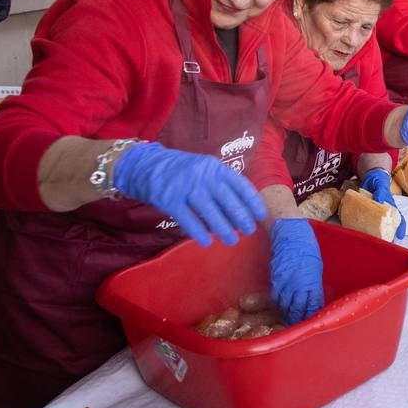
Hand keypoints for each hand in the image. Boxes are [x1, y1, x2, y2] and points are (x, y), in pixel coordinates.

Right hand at [112, 141, 263, 246]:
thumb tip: (241, 209)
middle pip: (226, 198)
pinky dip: (198, 231)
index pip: (239, 183)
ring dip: (223, 228)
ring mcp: (185, 186)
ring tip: (232, 240)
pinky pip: (187, 218)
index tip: (261, 215)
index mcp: (214, 167)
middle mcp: (202, 175)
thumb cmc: (182, 171)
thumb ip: (220, 184)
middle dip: (240, 217)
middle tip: (249, 231)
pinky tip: (207, 242)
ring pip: (209, 210)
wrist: (146, 165)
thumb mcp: (204, 169)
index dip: (252, 200)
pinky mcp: (169, 199)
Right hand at [268, 218, 323, 322]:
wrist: (289, 232)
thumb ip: (313, 282)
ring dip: (287, 314)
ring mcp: (286, 283)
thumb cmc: (306, 245)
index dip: (312, 316)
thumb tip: (312, 293)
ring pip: (286, 305)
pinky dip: (278, 304)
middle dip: (299, 319)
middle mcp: (300, 285)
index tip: (311, 322)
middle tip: (298, 326)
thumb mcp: (316, 265)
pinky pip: (276, 296)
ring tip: (288, 321)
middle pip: (299, 309)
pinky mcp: (275, 279)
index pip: (314, 305)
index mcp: (313, 282)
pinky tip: (278, 309)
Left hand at [360, 168, 404, 239]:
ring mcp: (374, 212)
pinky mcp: (366, 211)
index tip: (400, 236)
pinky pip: (364, 219)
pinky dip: (361, 224)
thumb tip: (379, 199)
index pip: (399, 219)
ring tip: (370, 240)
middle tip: (383, 242)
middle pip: (387, 225)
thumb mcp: (381, 185)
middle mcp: (383, 211)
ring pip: (375, 224)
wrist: (369, 177)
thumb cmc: (379, 181)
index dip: (401, 228)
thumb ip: (381, 192)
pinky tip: (357, 229)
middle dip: (386, 235)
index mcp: (391, 206)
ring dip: (373, 232)